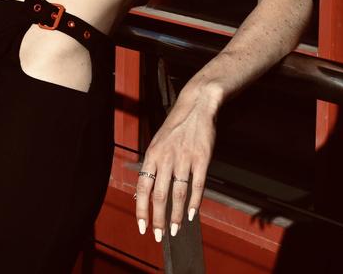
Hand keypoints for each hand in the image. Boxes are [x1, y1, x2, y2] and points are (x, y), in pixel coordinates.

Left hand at [135, 87, 218, 240]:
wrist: (196, 106)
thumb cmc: (176, 127)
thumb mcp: (158, 142)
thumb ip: (154, 165)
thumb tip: (148, 192)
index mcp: (152, 154)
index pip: (142, 187)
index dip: (141, 209)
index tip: (142, 226)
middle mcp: (165, 158)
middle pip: (159, 195)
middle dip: (158, 219)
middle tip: (159, 235)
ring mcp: (184, 158)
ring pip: (178, 194)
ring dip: (176, 216)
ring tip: (175, 230)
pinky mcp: (201, 158)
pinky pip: (197, 186)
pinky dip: (194, 203)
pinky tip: (192, 215)